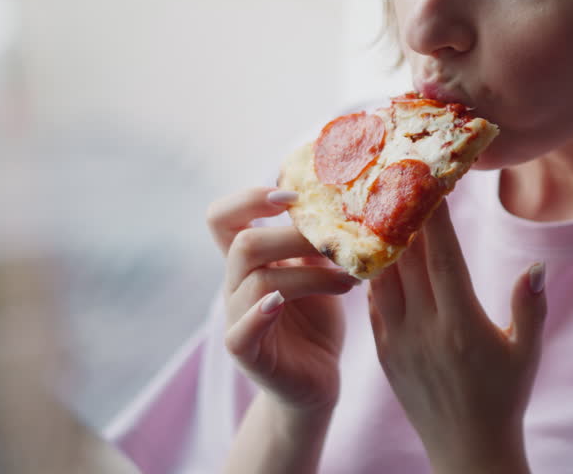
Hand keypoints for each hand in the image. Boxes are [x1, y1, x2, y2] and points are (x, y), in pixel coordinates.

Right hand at [207, 188, 358, 413]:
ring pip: (257, 281)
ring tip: (349, 280)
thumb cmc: (317, 319)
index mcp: (249, 260)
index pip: (222, 217)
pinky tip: (281, 304)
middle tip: (339, 243)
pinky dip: (259, 314)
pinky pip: (240, 330)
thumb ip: (315, 239)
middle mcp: (236, 285)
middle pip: (243, 243)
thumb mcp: (319, 270)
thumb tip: (337, 192)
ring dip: (310, 275)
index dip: (249, 198)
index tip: (292, 196)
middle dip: (294, 237)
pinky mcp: (245, 353)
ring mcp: (237, 318)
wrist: (318, 379)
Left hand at [367, 202, 546, 472]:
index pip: (442, 258)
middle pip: (407, 259)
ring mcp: (398, 341)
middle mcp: (424, 330)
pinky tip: (374, 249)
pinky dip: (372, 272)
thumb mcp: (527, 352)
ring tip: (379, 204)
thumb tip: (536, 265)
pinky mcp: (384, 353)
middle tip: (397, 177)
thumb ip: (530, 307)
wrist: (467, 450)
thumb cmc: (503, 398)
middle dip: (403, 217)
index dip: (435, 218)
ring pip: (382, 277)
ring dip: (382, 241)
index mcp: (461, 325)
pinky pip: (373, 303)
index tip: (430, 183)